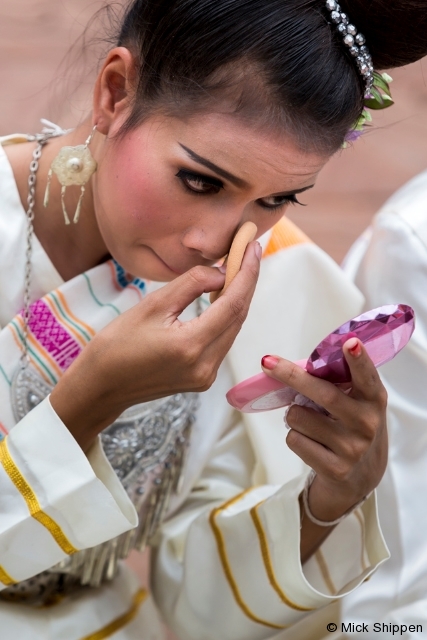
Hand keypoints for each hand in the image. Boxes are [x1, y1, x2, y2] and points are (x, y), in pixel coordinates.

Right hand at [51, 242, 260, 451]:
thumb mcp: (151, 305)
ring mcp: (206, 376)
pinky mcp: (203, 379)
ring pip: (233, 330)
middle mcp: (205, 366)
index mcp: (190, 346)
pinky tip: (223, 297)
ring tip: (239, 268)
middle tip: (249, 251)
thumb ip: (191, 285)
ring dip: (238, 299)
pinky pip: (222, 342)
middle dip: (246, 282)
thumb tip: (222, 272)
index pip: (233, 304)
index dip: (247, 273)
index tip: (253, 246)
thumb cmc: (116, 345)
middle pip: (238, 317)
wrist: (101, 387)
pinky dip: (226, 318)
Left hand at [261, 338, 387, 559]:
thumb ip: (340, 384)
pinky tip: (312, 444)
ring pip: (299, 417)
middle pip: (323, 394)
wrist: (361, 478)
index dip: (359, 359)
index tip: (350, 342)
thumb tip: (292, 368)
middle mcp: (367, 423)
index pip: (367, 376)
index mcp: (373, 399)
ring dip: (294, 415)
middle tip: (268, 363)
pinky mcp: (335, 469)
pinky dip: (294, 436)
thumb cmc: (352, 427)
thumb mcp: (358, 403)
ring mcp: (352, 448)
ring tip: (311, 423)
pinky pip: (294, 440)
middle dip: (292, 376)